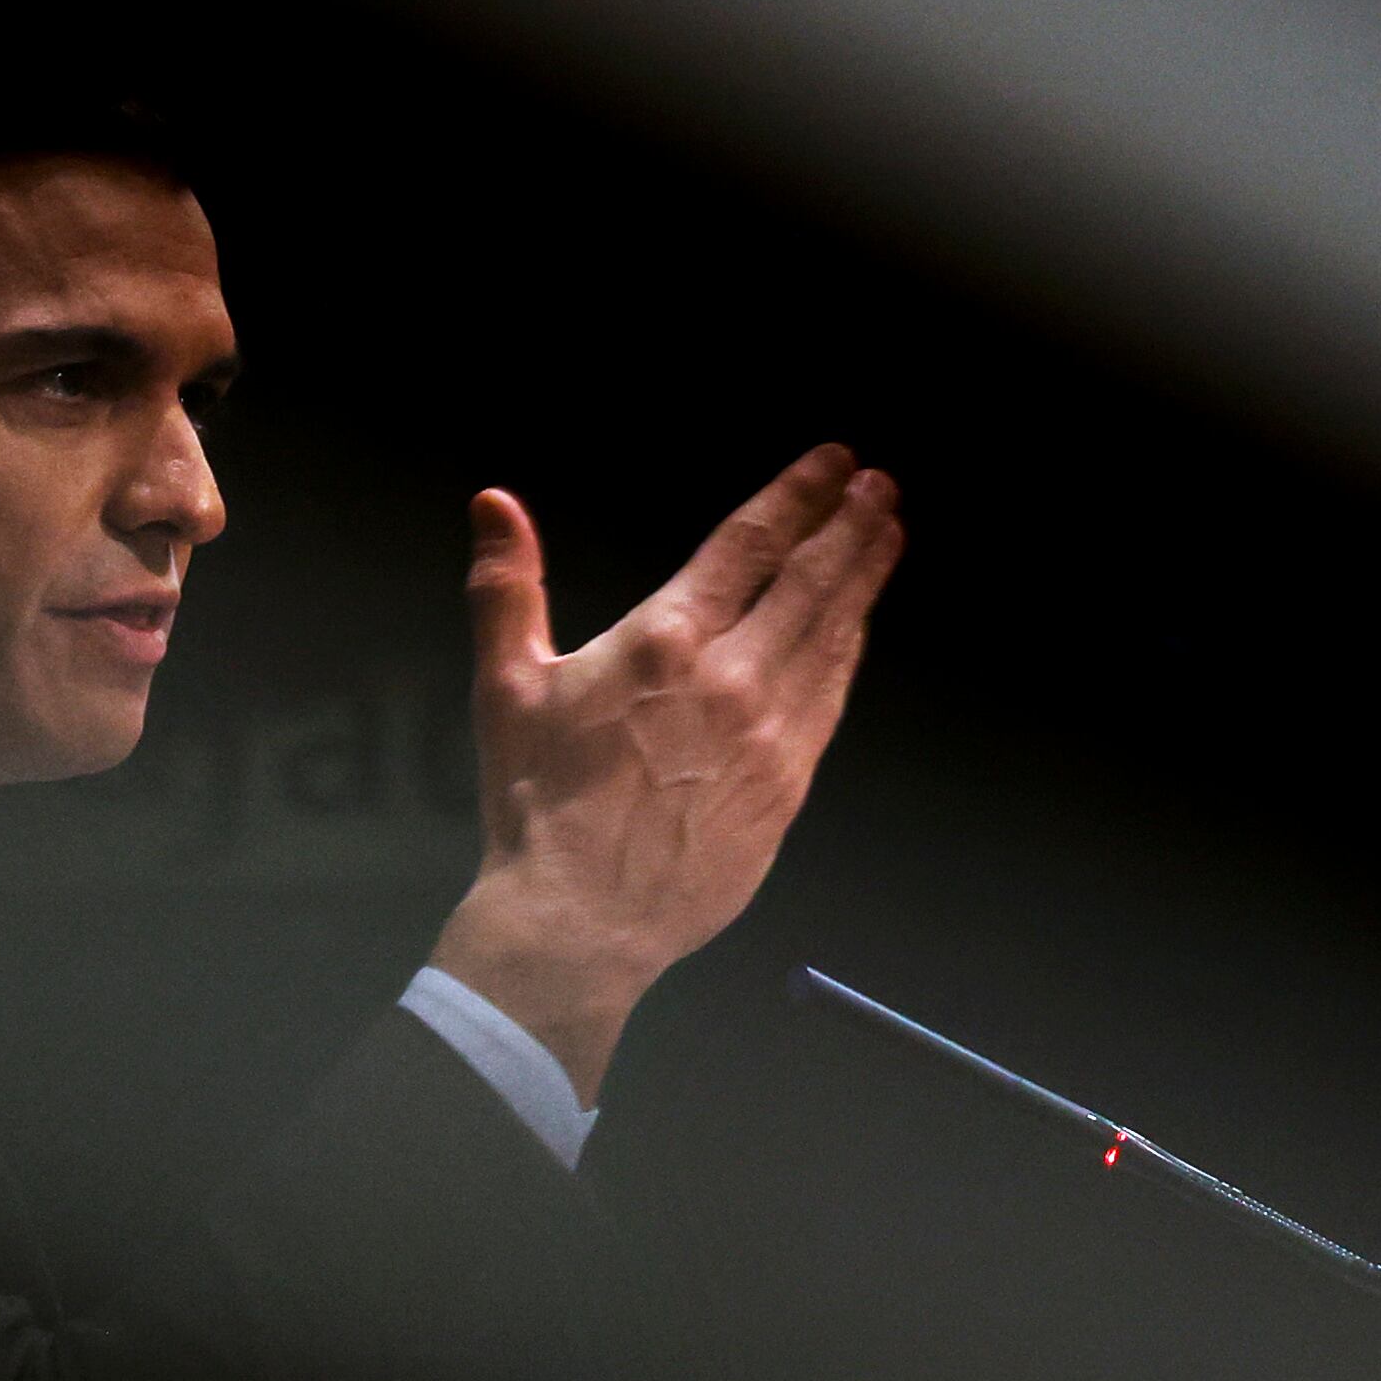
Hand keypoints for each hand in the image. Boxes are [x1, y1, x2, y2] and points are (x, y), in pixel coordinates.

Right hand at [424, 444, 904, 1102]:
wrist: (581, 917)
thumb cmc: (537, 805)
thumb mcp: (506, 686)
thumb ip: (506, 587)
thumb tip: (494, 503)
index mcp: (665, 643)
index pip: (748, 546)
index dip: (797, 496)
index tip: (835, 463)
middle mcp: (732, 679)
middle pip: (810, 583)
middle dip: (851, 526)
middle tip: (881, 487)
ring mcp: (770, 735)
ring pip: (833, 638)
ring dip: (864, 580)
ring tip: (886, 535)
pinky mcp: (788, 785)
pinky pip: (831, 701)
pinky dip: (849, 653)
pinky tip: (857, 630)